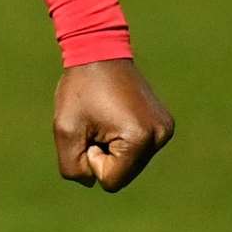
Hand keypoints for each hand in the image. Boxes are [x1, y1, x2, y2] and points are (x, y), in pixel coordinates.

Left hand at [53, 58, 173, 191]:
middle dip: (103, 153)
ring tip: (105, 116)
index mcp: (140, 139)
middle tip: (96, 120)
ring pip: (130, 163)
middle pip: (123, 173)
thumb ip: (73, 167)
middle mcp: (160, 136)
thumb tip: (94, 181)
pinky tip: (116, 113)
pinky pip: (138, 149)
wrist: (98, 51)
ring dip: (112, 146)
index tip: (90, 127)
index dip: (91, 158)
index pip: (110, 180)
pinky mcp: (165, 123)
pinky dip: (122, 138)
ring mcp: (166, 129)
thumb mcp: (65, 130)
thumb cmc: (80, 89)